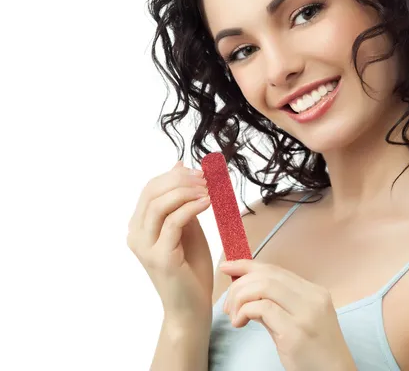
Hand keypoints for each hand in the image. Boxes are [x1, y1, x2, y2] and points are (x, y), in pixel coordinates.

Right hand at [127, 160, 213, 323]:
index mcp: (139, 226)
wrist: (192, 307)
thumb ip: (182, 200)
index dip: (174, 175)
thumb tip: (179, 165)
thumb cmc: (190, 268)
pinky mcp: (161, 258)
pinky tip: (208, 203)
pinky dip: (192, 207)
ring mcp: (146, 247)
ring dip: (186, 191)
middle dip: (180, 180)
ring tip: (208, 189)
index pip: (150, 188)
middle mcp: (136, 235)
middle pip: (152, 192)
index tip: (200, 172)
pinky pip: (174, 222)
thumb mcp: (188, 226)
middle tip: (205, 178)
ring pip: (160, 205)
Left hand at [220, 260, 356, 370]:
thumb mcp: (299, 321)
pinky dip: (245, 311)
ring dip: (240, 298)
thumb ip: (276, 304)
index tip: (228, 267)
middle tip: (228, 304)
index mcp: (314, 292)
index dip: (248, 265)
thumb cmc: (315, 352)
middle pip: (267, 275)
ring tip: (234, 316)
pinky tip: (240, 323)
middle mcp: (312, 297)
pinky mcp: (295, 332)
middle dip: (239, 285)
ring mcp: (305, 314)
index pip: (275, 269)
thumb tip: (246, 292)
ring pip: (263, 287)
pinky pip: (262, 308)